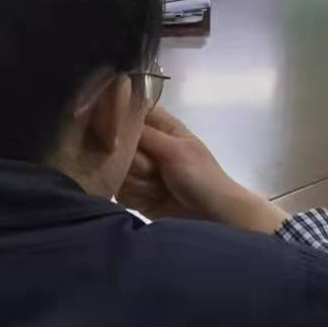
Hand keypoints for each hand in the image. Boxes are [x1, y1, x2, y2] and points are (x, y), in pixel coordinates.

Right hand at [119, 106, 289, 232]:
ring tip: (161, 188)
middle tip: (156, 170)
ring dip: (139, 182)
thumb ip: (146, 134)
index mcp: (161, 127)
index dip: (122, 120)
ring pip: (117, 170)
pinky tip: (154, 199)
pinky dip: (136, 196)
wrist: (210, 215)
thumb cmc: (200, 176)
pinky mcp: (132, 192)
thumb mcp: (176, 150)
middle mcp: (146, 145)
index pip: (132, 111)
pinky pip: (119, 190)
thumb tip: (117, 117)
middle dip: (137, 162)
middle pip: (119, 145)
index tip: (123, 135)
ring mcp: (138, 170)